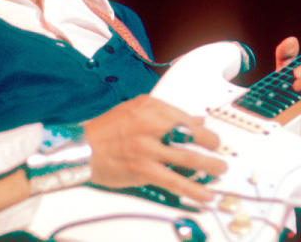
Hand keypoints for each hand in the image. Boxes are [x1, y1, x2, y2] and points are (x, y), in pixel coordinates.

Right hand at [83, 95, 227, 200]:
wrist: (80, 149)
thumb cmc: (106, 130)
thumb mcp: (135, 111)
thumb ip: (166, 115)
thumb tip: (196, 119)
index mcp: (148, 106)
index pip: (184, 116)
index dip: (202, 128)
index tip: (210, 135)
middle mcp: (149, 124)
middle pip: (190, 134)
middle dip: (211, 143)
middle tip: (219, 150)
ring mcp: (147, 148)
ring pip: (187, 158)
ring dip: (209, 165)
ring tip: (220, 170)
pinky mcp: (143, 170)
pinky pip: (174, 181)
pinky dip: (192, 189)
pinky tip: (205, 195)